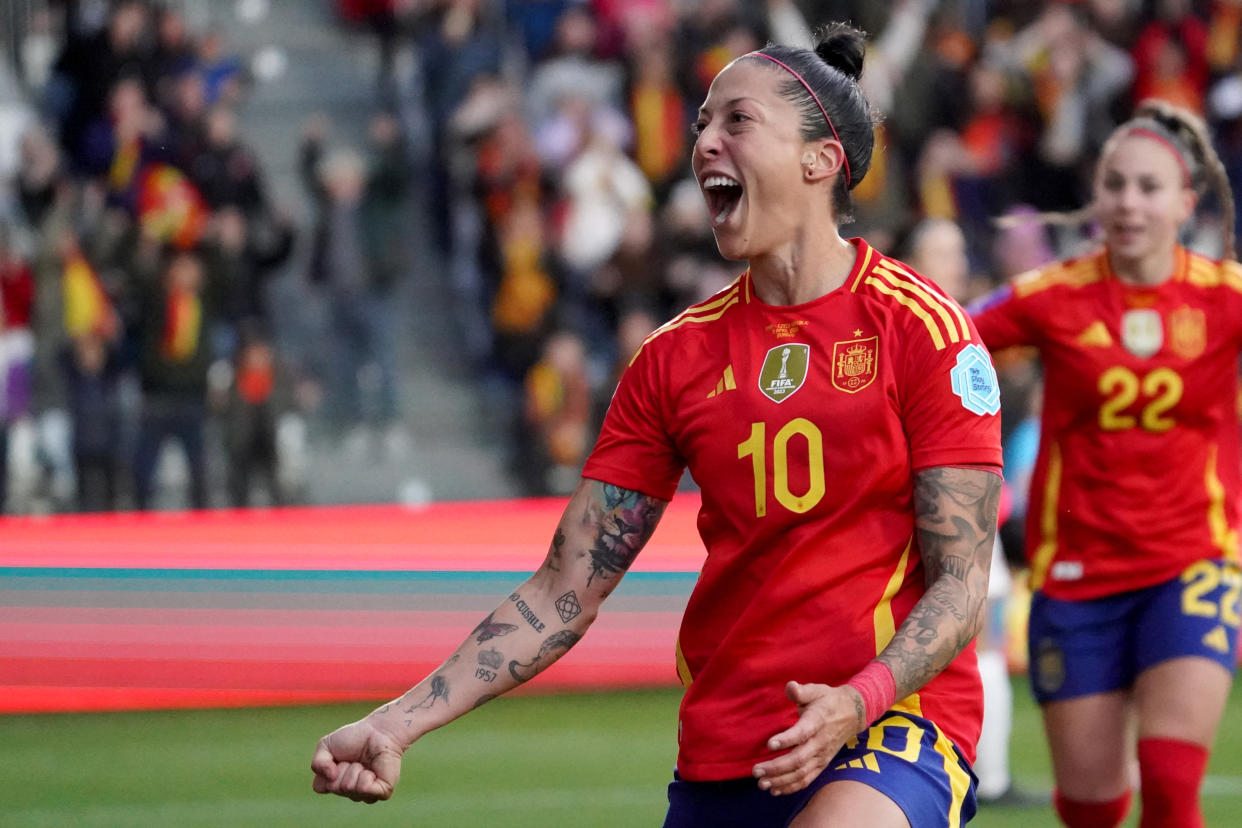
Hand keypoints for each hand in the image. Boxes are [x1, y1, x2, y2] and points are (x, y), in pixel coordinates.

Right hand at [311, 716, 405, 802]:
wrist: (379, 731)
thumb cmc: (354, 738)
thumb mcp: (326, 746)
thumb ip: (317, 763)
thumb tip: (330, 778)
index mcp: (336, 784)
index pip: (319, 787)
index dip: (326, 768)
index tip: (337, 757)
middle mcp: (350, 793)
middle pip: (334, 787)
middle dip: (342, 767)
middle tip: (354, 759)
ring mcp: (366, 794)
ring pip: (348, 788)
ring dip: (354, 769)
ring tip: (364, 763)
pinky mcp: (382, 792)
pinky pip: (364, 789)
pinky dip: (365, 775)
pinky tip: (372, 770)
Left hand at [752, 681, 864, 795]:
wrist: (853, 714)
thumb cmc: (828, 700)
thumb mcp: (816, 690)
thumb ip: (802, 691)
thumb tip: (790, 686)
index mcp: (818, 721)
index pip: (803, 733)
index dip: (787, 740)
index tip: (769, 744)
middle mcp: (820, 742)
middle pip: (799, 759)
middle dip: (776, 767)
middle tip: (756, 770)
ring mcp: (822, 756)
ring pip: (801, 773)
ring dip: (781, 780)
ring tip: (762, 783)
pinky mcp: (821, 764)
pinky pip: (807, 779)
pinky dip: (791, 787)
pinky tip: (775, 790)